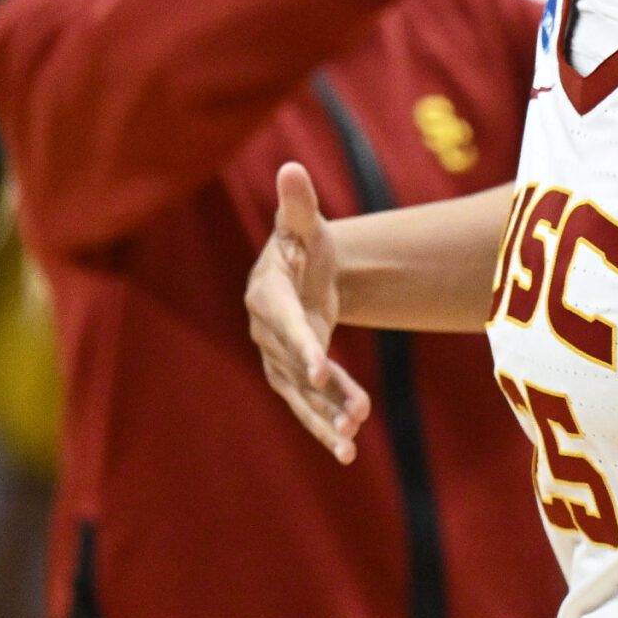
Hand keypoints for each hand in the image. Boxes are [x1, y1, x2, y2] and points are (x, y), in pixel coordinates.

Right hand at [245, 163, 371, 461]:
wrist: (303, 269)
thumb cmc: (302, 241)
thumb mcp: (303, 222)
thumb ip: (297, 202)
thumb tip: (289, 168)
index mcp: (267, 294)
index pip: (284, 323)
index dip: (302, 345)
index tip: (322, 368)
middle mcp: (266, 331)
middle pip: (295, 365)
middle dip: (323, 390)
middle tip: (351, 411)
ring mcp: (276, 359)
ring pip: (301, 394)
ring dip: (325, 417)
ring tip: (351, 440)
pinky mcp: (291, 377)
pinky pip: (308, 405)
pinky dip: (326, 426)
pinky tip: (349, 449)